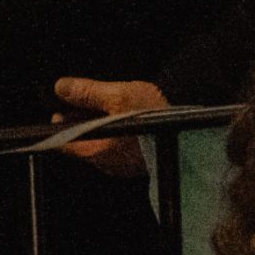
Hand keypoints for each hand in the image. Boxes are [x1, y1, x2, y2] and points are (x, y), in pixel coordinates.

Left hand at [52, 76, 167, 176]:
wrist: (194, 129)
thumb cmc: (157, 116)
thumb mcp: (119, 96)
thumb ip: (87, 92)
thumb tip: (62, 88)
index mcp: (99, 152)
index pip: (66, 143)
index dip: (61, 125)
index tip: (61, 111)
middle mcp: (110, 165)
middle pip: (84, 144)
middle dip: (81, 124)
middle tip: (82, 104)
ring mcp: (126, 166)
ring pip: (102, 146)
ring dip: (100, 128)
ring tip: (106, 108)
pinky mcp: (141, 164)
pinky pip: (120, 150)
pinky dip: (117, 135)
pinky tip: (125, 119)